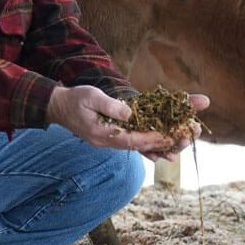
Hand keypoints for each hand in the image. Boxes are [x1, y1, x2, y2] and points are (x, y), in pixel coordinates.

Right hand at [46, 86, 209, 161]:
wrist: (58, 107)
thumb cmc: (74, 99)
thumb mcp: (90, 96)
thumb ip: (109, 105)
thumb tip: (129, 112)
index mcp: (104, 134)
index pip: (134, 139)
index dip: (154, 138)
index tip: (173, 135)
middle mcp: (110, 142)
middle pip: (141, 146)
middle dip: (164, 142)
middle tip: (186, 137)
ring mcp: (111, 142)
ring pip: (140, 146)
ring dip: (161, 145)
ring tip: (182, 142)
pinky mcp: (113, 137)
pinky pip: (135, 144)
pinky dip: (150, 146)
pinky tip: (165, 148)